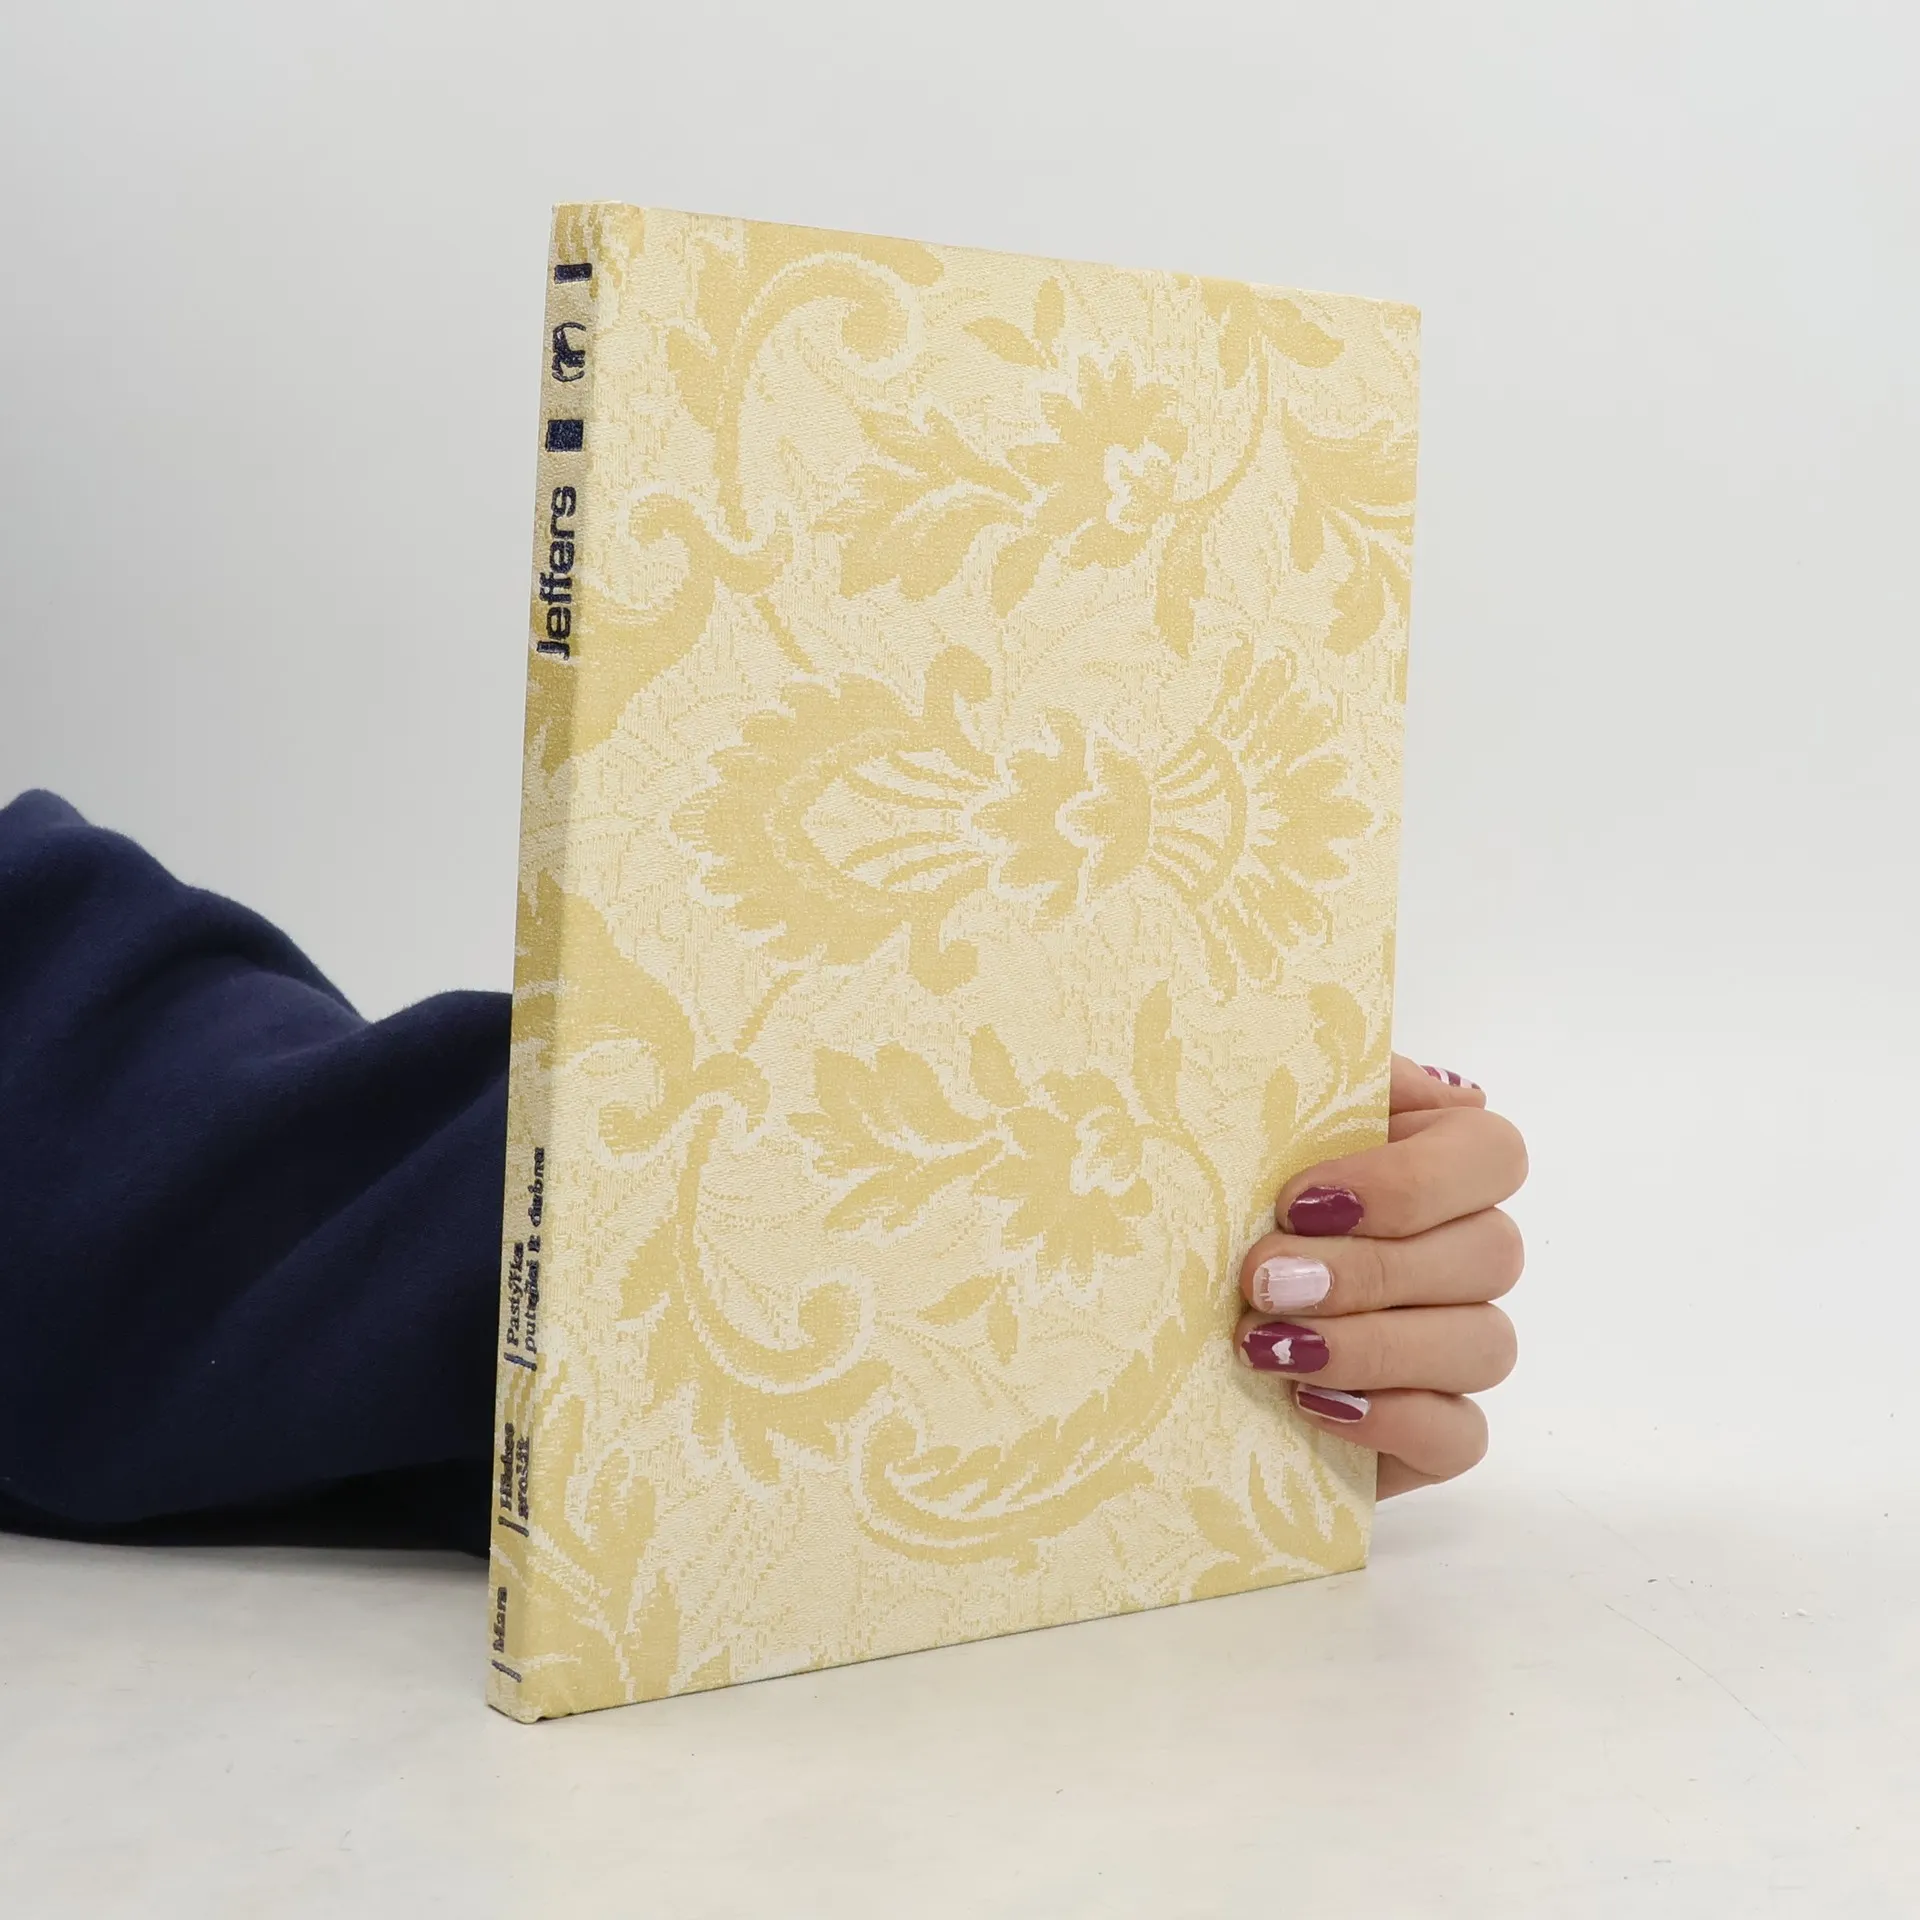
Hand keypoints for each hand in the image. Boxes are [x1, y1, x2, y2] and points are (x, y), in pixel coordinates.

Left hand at [1235, 1056, 1526, 1496]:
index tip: (1299, 1202)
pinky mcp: (1435, 1435)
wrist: (1165, 1318)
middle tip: (1263, 1280)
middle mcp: (1464, 1253)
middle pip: (1492, 1253)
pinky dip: (1392, 1419)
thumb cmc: (1223, 1208)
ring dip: (1373, 1345)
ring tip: (1266, 1347)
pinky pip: (1463, 1436)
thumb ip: (1336, 1090)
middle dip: (1370, 1269)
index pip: (1493, 1153)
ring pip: (1484, 1344)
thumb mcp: (1259, 1132)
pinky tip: (1312, 1403)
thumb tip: (1444, 1090)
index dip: (1412, 1181)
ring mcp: (1458, 1347)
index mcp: (1437, 1165)